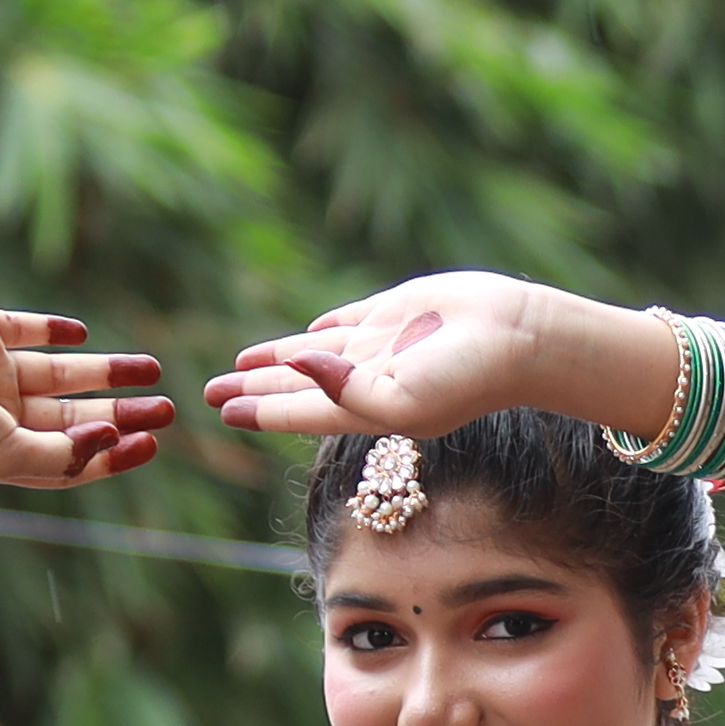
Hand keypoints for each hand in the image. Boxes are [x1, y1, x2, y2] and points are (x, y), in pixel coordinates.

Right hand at [0, 295, 169, 484]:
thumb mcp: (7, 452)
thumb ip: (61, 454)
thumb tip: (112, 441)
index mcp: (4, 451)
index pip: (71, 457)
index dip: (114, 455)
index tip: (154, 444)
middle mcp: (0, 414)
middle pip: (76, 415)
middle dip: (123, 412)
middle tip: (169, 408)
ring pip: (61, 371)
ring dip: (106, 370)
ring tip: (152, 367)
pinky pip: (23, 328)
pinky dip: (52, 330)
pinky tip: (81, 332)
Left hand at [201, 271, 633, 448]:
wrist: (516, 337)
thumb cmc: (466, 379)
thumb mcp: (400, 400)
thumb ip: (343, 390)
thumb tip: (298, 360)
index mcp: (365, 408)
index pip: (298, 412)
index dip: (258, 410)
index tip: (220, 411)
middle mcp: (366, 379)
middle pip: (296, 386)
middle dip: (254, 389)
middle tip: (208, 394)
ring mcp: (379, 345)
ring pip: (313, 353)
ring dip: (276, 359)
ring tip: (239, 364)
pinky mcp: (395, 312)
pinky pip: (347, 322)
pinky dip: (323, 330)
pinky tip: (306, 335)